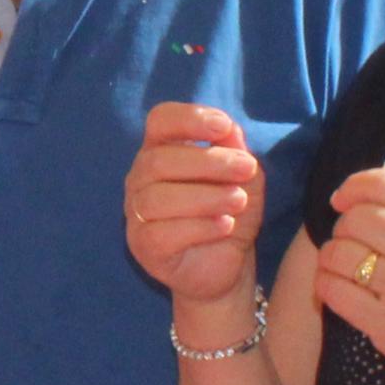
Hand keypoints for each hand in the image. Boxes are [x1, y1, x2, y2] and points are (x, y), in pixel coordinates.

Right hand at [126, 103, 264, 309]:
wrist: (227, 265)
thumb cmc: (229, 213)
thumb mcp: (244, 179)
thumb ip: (236, 152)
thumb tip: (229, 130)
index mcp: (161, 151)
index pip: (160, 121)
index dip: (189, 119)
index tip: (223, 126)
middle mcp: (141, 178)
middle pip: (158, 160)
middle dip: (209, 161)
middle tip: (247, 168)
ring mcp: (137, 213)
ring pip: (158, 198)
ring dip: (207, 196)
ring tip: (239, 201)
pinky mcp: (143, 246)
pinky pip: (163, 232)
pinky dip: (200, 226)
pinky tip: (224, 226)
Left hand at [309, 170, 384, 384]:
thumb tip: (363, 200)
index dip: (356, 186)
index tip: (342, 199)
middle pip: (357, 218)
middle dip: (344, 229)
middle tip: (351, 244)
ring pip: (339, 253)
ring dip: (331, 258)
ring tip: (343, 269)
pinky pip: (333, 290)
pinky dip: (326, 286)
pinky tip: (336, 290)